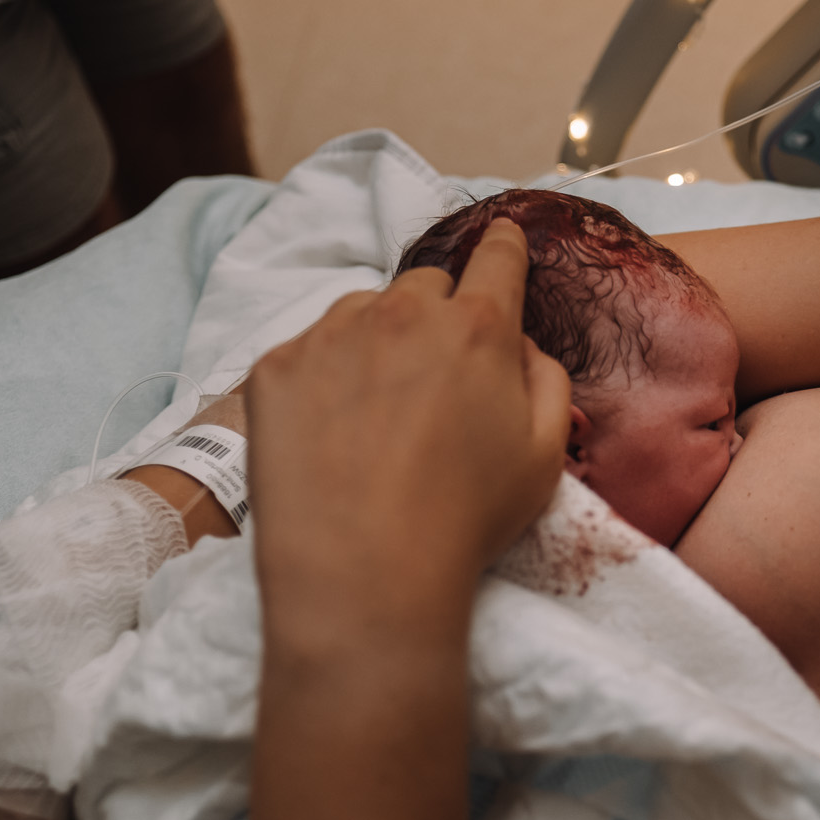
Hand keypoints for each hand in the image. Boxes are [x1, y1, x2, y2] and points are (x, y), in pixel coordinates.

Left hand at [245, 220, 570, 648]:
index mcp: (478, 328)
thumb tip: (522, 345)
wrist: (363, 576)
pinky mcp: (274, 369)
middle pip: (427, 286)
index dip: (502, 248)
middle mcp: (403, 314)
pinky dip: (323, 379)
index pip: (497, 256)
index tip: (499, 243)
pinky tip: (332, 435)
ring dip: (378, 342)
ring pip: (364, 312)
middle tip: (434, 380)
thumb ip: (545, 379)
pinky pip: (308, 351)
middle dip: (437, 317)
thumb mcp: (543, 455)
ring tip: (377, 415)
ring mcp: (331, 336)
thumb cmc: (465, 522)